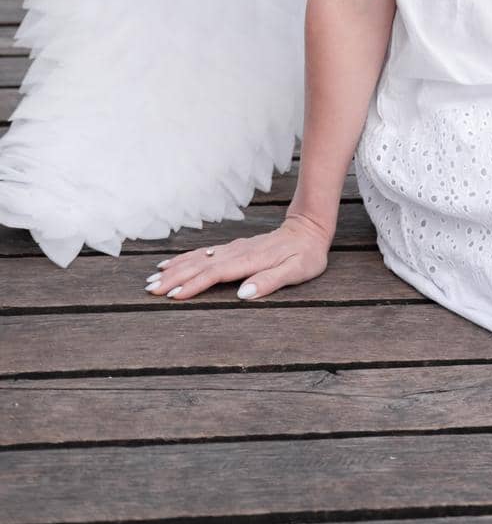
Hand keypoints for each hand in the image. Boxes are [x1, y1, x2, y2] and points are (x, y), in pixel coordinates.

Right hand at [142, 212, 331, 301]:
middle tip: (150, 289)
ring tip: (153, 278)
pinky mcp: (233, 248)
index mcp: (250, 260)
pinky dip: (185, 259)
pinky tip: (172, 263)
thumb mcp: (297, 270)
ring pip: (199, 258)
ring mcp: (234, 249)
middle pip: (200, 265)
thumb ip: (271, 280)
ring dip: (175, 268)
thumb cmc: (306, 254)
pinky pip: (204, 253)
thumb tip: (243, 293)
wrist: (309, 229)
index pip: (216, 273)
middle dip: (174, 277)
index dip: (194, 284)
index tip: (173, 295)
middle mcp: (237, 252)